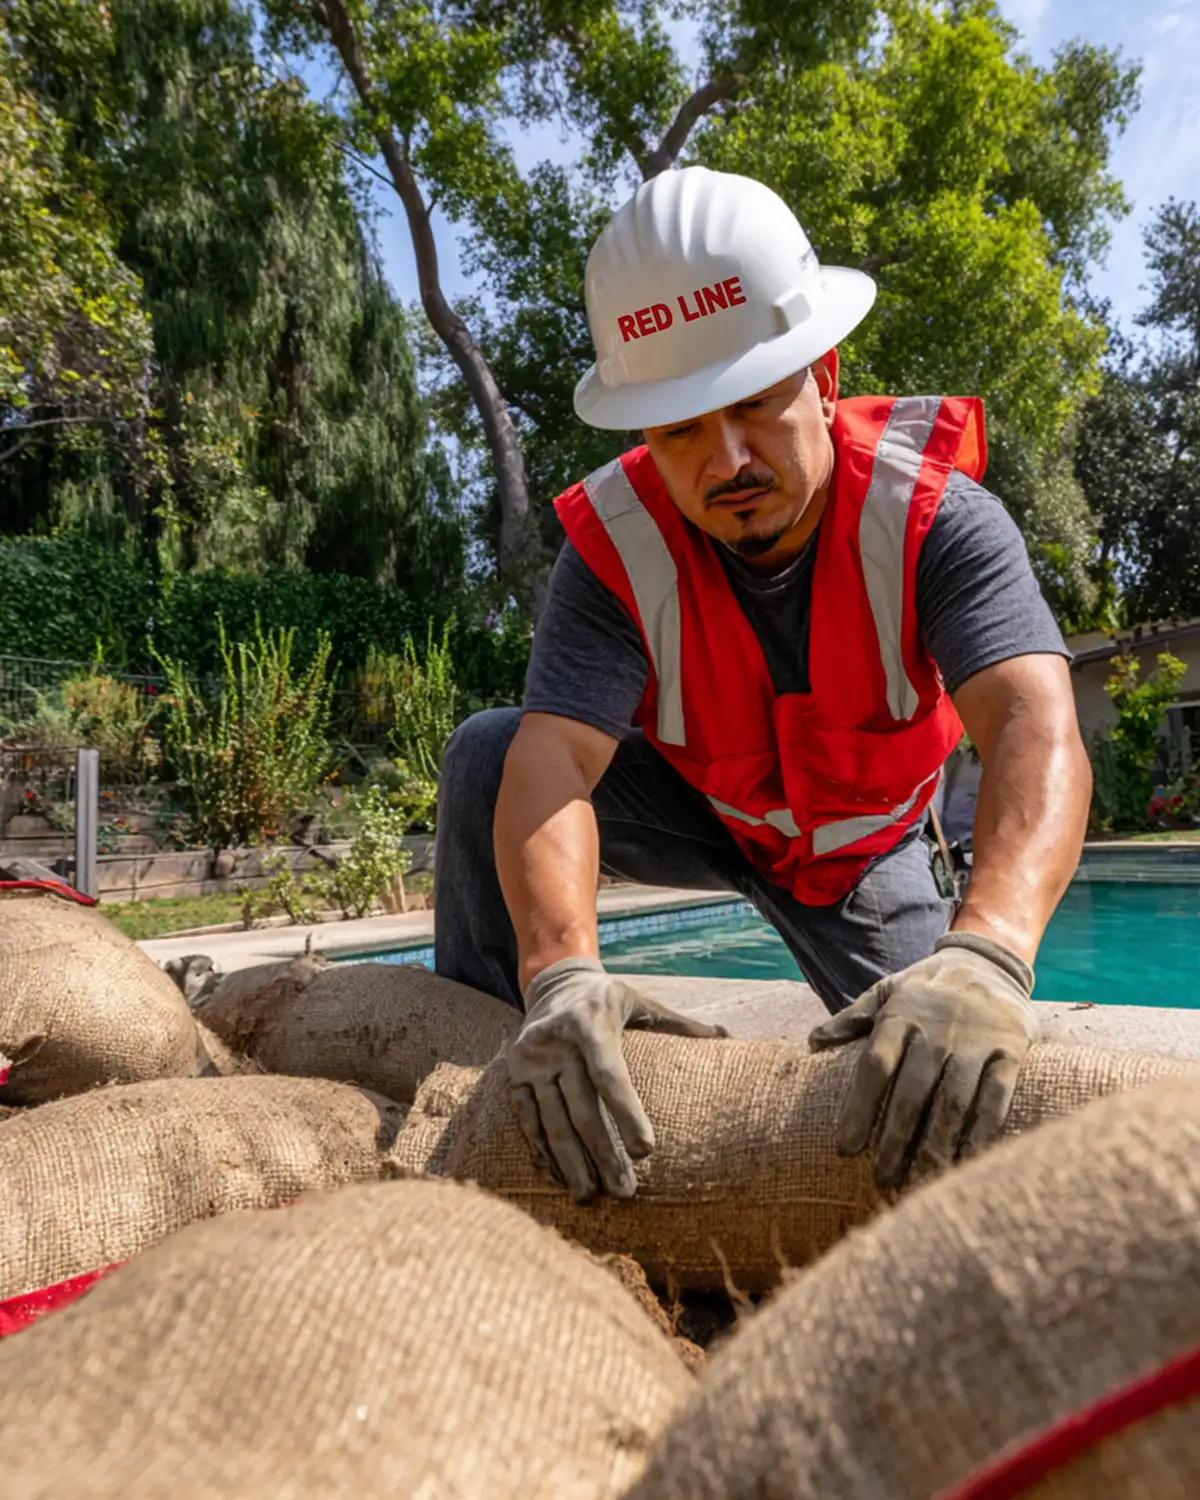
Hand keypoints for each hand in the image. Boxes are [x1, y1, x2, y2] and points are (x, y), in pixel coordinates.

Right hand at [506, 956, 726, 1202]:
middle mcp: (555, 1041)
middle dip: (603, 1153)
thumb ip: (680, 1023)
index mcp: (590, 1023)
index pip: (609, 1076)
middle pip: (582, 1108)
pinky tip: (558, 1177)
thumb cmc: (609, 1000)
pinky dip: (542, 1150)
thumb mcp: (642, 1002)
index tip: (647, 1151)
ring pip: (552, 1121)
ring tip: (589, 1196)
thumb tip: (728, 1035)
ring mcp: (530, 1060)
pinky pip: (527, 1119)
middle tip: (625, 1192)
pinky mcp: (512, 1075)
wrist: (553, 983)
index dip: (627, 1114)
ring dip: (571, 1163)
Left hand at [809, 931, 1036, 1189]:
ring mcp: (975, 1040)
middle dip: (895, 1142)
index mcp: (900, 1015)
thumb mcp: (886, 991)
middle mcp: (937, 1029)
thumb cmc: (927, 987)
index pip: (875, 1067)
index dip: (859, 1110)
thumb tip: (812, 1042)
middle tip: (882, 1179)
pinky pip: (995, 1099)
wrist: (988, 959)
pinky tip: (964, 1163)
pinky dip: (980, 1135)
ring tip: (918, 1183)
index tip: (846, 1149)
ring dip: (935, 1148)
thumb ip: (852, 1018)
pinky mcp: (1011, 1050)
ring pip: (953, 1103)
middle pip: (911, 1093)